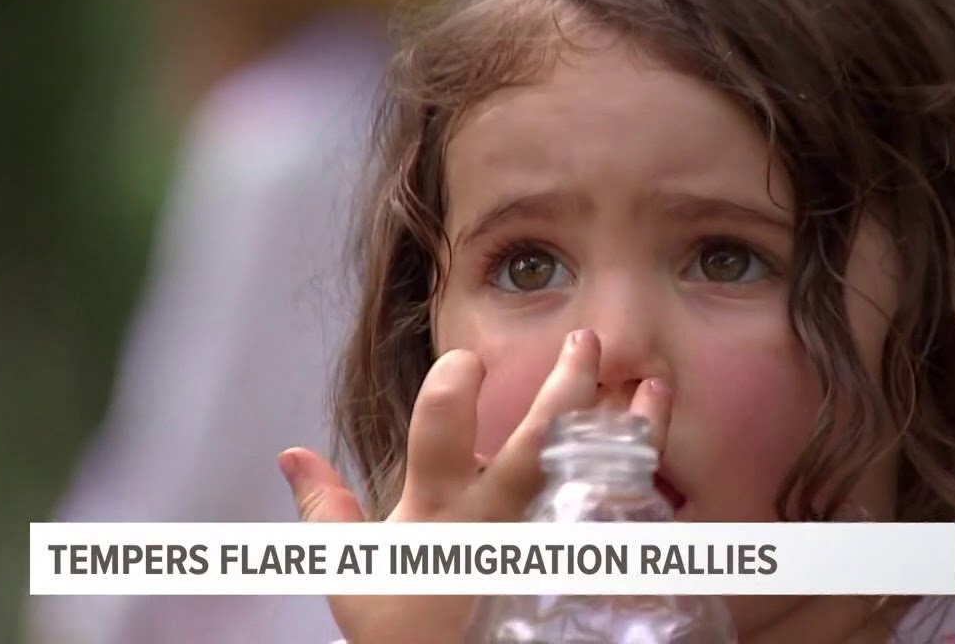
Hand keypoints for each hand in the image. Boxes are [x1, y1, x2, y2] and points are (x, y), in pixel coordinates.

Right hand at [278, 329, 672, 643]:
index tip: (469, 360)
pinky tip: (662, 451)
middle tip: (586, 340)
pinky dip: (648, 478)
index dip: (453, 379)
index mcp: (440, 510)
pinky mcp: (581, 568)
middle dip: (567, 384)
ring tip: (651, 384)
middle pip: (540, 439)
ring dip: (629, 424)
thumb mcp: (357, 580)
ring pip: (598, 470)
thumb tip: (292, 455)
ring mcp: (549, 542)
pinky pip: (627, 516)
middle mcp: (500, 517)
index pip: (440, 425)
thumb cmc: (410, 637)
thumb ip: (329, 516)